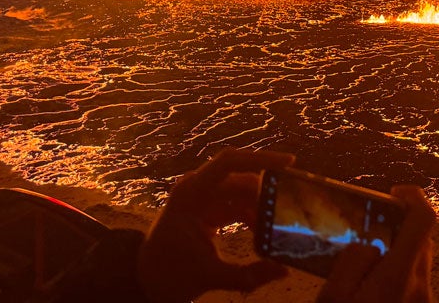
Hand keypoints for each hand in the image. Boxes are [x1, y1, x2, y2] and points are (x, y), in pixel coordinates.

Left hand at [137, 148, 294, 302]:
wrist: (146, 280)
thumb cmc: (168, 275)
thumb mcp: (209, 277)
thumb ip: (249, 276)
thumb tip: (284, 270)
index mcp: (190, 196)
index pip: (228, 163)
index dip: (260, 158)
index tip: (288, 162)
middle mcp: (196, 189)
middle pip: (241, 178)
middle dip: (267, 190)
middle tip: (292, 204)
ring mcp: (202, 198)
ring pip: (242, 191)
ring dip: (261, 204)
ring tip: (279, 222)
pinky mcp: (209, 209)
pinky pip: (238, 203)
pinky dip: (253, 214)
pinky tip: (263, 229)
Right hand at [316, 185, 436, 302]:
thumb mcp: (333, 297)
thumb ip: (351, 263)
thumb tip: (368, 245)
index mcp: (398, 275)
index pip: (423, 219)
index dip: (413, 196)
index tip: (394, 192)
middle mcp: (419, 284)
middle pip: (421, 237)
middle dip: (398, 229)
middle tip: (368, 235)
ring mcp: (423, 298)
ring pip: (418, 259)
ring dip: (398, 253)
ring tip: (367, 265)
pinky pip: (415, 280)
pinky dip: (399, 273)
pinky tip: (374, 288)